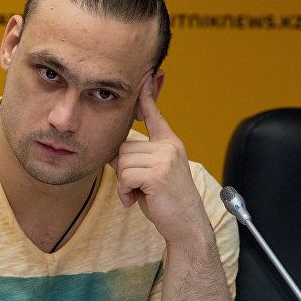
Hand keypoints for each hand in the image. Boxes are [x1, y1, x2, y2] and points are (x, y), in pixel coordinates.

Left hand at [111, 80, 210, 243]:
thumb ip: (138, 159)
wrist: (186, 226)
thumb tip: (114, 153)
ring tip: (139, 195)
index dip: (148, 96)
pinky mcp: (159, 174)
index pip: (155, 115)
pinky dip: (126, 192)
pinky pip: (126, 176)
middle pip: (124, 147)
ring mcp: (165, 159)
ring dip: (124, 184)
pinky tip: (138, 200)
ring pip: (123, 162)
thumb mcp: (153, 175)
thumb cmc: (166, 202)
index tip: (147, 74)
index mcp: (170, 143)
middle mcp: (169, 146)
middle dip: (124, 170)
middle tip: (137, 188)